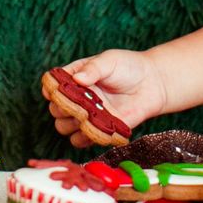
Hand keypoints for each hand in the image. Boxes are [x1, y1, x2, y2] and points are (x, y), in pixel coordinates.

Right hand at [49, 50, 168, 147]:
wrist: (151, 84)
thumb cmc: (128, 67)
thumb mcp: (110, 61)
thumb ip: (93, 68)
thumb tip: (78, 78)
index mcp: (74, 78)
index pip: (51, 85)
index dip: (50, 89)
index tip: (56, 90)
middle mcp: (76, 98)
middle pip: (54, 109)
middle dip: (62, 108)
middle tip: (78, 103)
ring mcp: (86, 116)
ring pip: (63, 128)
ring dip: (71, 125)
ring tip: (87, 116)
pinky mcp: (98, 130)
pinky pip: (81, 141)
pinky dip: (84, 138)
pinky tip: (96, 128)